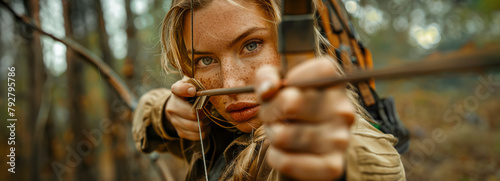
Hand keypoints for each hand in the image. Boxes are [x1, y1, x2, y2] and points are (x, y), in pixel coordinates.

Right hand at [166, 77, 208, 140]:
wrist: (180, 105)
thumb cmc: (192, 93)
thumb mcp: (194, 83)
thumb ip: (196, 84)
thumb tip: (193, 91)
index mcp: (176, 91)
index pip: (178, 89)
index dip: (186, 90)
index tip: (193, 91)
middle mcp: (172, 107)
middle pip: (192, 113)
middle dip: (204, 113)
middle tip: (207, 110)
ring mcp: (175, 121)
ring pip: (195, 127)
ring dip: (205, 123)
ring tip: (207, 118)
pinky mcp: (180, 132)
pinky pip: (196, 135)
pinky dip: (204, 132)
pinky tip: (205, 126)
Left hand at [256, 58, 354, 180]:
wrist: (304, 149)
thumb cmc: (288, 109)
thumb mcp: (276, 84)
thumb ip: (267, 76)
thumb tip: (268, 89)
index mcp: (335, 84)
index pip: (317, 71)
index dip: (290, 79)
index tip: (284, 88)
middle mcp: (343, 110)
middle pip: (290, 102)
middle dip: (270, 111)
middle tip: (274, 116)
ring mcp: (340, 139)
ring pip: (283, 135)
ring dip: (272, 135)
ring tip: (280, 133)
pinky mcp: (332, 166)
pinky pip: (287, 161)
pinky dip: (276, 157)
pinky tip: (282, 152)